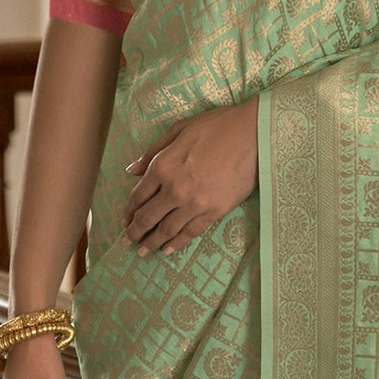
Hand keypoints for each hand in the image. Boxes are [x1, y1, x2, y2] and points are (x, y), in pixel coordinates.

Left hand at [122, 98, 258, 253]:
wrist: (255, 135)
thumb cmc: (217, 126)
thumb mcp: (179, 130)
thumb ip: (153, 152)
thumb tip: (131, 171)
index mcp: (163, 166)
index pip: (138, 196)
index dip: (128, 212)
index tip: (124, 221)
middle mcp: (175, 189)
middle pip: (148, 217)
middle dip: (135, 232)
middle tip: (127, 242)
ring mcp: (195, 203)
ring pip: (167, 230)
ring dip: (152, 243)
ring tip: (144, 252)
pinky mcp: (215, 212)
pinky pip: (191, 232)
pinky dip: (177, 243)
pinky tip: (169, 249)